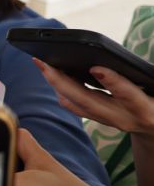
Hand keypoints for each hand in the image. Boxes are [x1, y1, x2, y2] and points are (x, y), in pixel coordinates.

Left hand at [34, 59, 153, 135]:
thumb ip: (138, 77)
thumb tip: (111, 64)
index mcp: (145, 109)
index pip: (128, 95)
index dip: (113, 82)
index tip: (95, 68)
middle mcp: (125, 119)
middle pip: (90, 102)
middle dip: (64, 82)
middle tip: (44, 63)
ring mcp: (110, 122)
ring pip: (78, 105)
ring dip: (57, 85)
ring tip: (42, 64)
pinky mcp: (100, 120)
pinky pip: (76, 107)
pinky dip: (62, 91)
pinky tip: (51, 76)